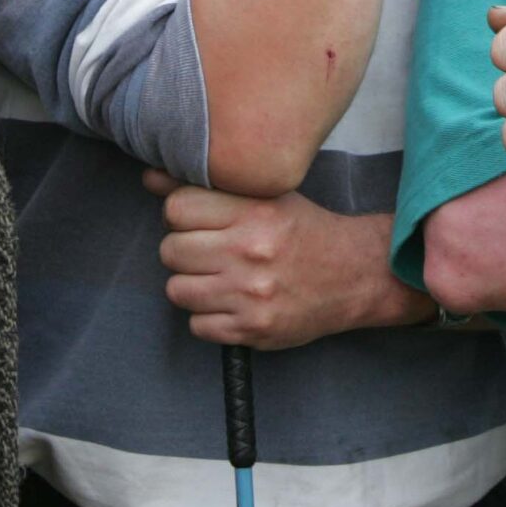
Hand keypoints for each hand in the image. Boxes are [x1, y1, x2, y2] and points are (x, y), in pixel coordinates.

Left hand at [145, 170, 420, 349]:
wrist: (355, 275)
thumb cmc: (304, 231)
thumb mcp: (265, 195)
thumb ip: (207, 187)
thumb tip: (150, 177)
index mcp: (254, 212)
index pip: (177, 207)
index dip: (180, 213)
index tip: (197, 220)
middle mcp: (250, 252)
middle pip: (171, 250)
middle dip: (183, 250)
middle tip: (207, 251)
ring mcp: (250, 295)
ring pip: (177, 290)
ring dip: (191, 285)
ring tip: (216, 278)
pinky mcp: (253, 329)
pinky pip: (197, 326)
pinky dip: (208, 317)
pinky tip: (229, 303)